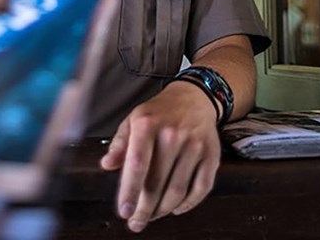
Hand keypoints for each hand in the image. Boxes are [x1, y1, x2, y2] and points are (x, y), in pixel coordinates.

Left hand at [100, 81, 220, 232]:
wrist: (194, 97)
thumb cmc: (159, 113)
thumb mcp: (133, 119)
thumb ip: (119, 143)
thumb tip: (107, 165)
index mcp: (147, 124)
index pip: (137, 163)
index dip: (129, 191)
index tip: (123, 212)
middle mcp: (172, 134)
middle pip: (157, 182)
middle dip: (144, 209)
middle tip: (135, 223)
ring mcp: (194, 145)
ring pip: (177, 190)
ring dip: (163, 209)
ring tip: (152, 216)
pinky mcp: (211, 155)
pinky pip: (200, 188)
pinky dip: (187, 204)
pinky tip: (175, 208)